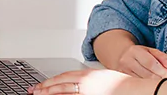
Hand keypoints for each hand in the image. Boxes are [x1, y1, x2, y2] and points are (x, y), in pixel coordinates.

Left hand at [30, 69, 150, 94]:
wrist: (133, 89)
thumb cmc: (120, 83)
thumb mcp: (99, 75)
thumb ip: (86, 78)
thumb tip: (74, 82)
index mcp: (85, 74)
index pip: (61, 77)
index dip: (49, 81)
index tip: (41, 85)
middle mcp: (84, 82)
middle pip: (59, 85)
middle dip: (44, 88)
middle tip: (34, 91)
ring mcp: (87, 92)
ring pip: (63, 93)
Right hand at [115, 45, 166, 79]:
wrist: (123, 56)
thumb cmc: (140, 54)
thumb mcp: (150, 51)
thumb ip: (162, 56)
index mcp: (134, 51)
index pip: (150, 63)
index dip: (162, 70)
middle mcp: (126, 61)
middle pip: (147, 74)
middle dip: (160, 78)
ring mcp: (123, 71)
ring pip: (142, 81)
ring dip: (154, 82)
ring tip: (160, 80)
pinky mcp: (123, 78)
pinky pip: (138, 84)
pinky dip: (147, 85)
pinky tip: (151, 83)